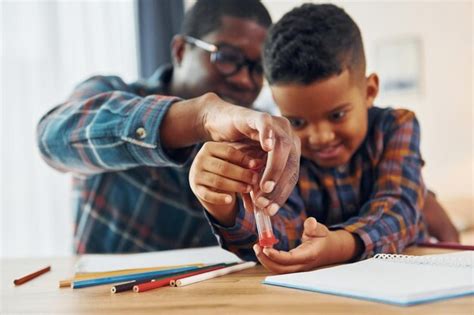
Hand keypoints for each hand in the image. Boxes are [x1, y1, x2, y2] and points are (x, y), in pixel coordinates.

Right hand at [189, 141, 264, 225]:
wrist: (207, 181)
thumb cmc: (224, 167)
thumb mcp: (232, 161)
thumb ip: (244, 161)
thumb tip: (260, 162)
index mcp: (209, 147)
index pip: (228, 151)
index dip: (243, 159)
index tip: (256, 165)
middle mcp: (200, 159)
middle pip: (223, 167)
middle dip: (241, 174)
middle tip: (255, 179)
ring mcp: (196, 174)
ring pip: (217, 181)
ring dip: (235, 186)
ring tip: (248, 189)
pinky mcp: (196, 188)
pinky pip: (207, 195)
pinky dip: (219, 198)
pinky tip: (230, 200)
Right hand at [200, 93, 300, 212]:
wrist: (221, 124)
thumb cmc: (239, 150)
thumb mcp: (249, 172)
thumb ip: (256, 188)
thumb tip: (260, 212)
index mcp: (290, 151)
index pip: (291, 176)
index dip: (281, 195)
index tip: (269, 211)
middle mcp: (289, 137)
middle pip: (291, 164)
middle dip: (278, 187)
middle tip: (264, 203)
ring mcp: (277, 124)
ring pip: (283, 147)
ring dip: (274, 169)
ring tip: (263, 187)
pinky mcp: (260, 115)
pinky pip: (267, 125)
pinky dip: (268, 135)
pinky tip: (267, 148)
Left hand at [253, 217, 360, 273]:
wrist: (330, 249)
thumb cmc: (323, 238)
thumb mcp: (321, 230)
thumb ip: (314, 226)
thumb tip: (310, 222)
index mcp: (309, 255)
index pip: (290, 259)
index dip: (276, 256)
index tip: (266, 248)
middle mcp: (301, 265)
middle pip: (280, 269)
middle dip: (266, 260)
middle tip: (257, 246)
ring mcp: (296, 268)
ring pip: (278, 270)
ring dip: (265, 261)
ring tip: (257, 247)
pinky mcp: (292, 267)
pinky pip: (278, 268)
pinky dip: (269, 261)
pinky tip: (263, 250)